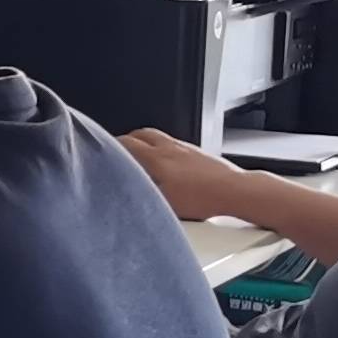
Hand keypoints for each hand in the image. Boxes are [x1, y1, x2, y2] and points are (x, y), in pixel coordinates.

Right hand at [119, 127, 252, 222]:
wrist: (234, 191)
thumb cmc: (202, 198)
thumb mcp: (163, 203)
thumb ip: (141, 193)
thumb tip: (125, 193)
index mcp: (155, 158)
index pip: (125, 144)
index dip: (110, 147)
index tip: (103, 152)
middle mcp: (168, 147)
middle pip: (140, 134)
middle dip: (126, 141)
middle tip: (118, 151)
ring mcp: (184, 147)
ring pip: (156, 137)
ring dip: (144, 142)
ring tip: (140, 154)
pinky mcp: (197, 152)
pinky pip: (172, 143)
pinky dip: (162, 148)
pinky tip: (166, 163)